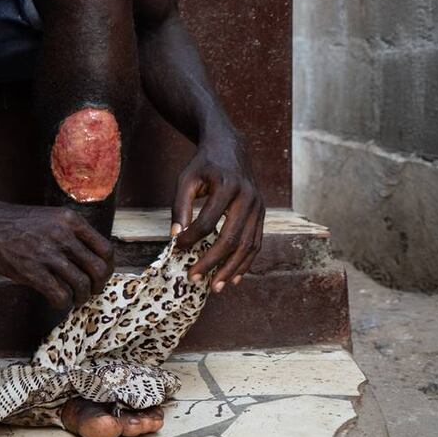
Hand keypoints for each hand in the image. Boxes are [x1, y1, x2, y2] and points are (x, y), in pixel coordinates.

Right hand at [0, 202, 114, 308]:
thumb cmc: (16, 223)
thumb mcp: (50, 218)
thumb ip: (70, 235)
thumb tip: (88, 260)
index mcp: (70, 221)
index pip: (106, 249)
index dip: (108, 268)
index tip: (101, 276)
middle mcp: (63, 236)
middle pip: (98, 270)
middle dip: (97, 286)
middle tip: (89, 292)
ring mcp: (48, 254)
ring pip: (82, 285)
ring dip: (80, 298)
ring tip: (73, 299)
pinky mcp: (32, 271)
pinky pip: (60, 294)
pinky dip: (63, 303)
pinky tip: (56, 300)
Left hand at [172, 134, 265, 291]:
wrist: (231, 148)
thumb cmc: (204, 165)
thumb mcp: (186, 178)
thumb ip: (180, 206)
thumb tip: (175, 235)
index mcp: (227, 186)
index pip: (208, 221)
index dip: (191, 238)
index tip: (176, 248)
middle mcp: (247, 198)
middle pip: (231, 238)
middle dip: (212, 262)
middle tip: (193, 278)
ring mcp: (258, 207)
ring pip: (247, 246)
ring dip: (231, 269)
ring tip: (215, 287)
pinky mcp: (262, 215)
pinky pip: (256, 243)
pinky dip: (245, 263)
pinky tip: (232, 278)